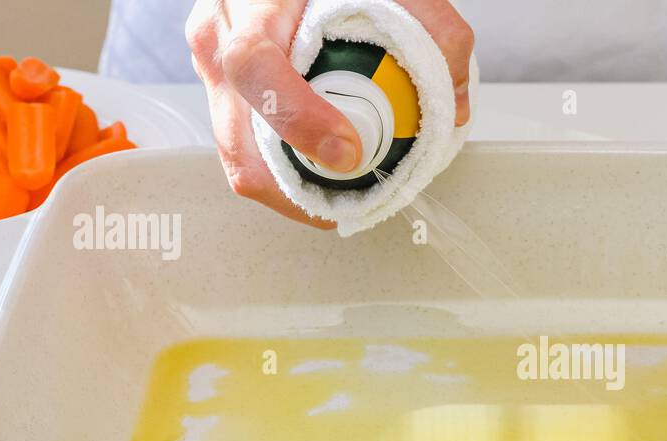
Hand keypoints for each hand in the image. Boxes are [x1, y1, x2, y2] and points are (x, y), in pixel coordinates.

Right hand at [185, 0, 474, 225]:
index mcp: (252, 6)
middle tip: (353, 196)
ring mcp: (212, 71)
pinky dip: (284, 177)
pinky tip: (322, 180)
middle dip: (297, 183)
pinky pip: (244, 152)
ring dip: (290, 189)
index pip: (255, 68)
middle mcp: (219, 39)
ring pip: (238, 158)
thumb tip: (455, 104)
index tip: (348, 150)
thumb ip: (433, 27)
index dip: (299, 120)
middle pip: (239, 137)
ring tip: (343, 196)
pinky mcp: (222, 95)